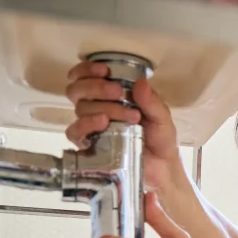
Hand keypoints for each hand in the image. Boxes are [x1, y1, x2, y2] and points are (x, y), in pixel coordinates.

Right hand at [65, 61, 179, 190]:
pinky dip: (86, 124)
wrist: (163, 168)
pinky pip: (75, 133)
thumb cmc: (160, 139)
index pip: (84, 76)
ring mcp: (91, 128)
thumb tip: (140, 83)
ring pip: (81, 109)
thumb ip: (152, 101)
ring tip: (130, 116)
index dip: (88, 70)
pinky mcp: (90, 146)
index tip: (105, 70)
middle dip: (96, 87)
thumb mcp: (161, 116)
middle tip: (118, 92)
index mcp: (109, 96)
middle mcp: (96, 109)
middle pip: (77, 90)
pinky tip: (103, 123)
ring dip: (104, 107)